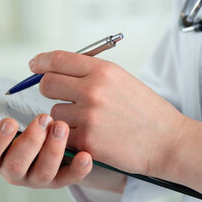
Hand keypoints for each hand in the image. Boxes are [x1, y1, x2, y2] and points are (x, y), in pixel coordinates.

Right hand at [0, 112, 92, 187]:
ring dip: (53, 150)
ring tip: (61, 126)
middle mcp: (13, 170)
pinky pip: (70, 178)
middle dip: (30, 141)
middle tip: (44, 118)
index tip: (7, 121)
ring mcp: (37, 177)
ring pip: (43, 172)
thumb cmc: (18, 127)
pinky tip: (86, 154)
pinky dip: (79, 168)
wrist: (46, 142)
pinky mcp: (61, 178)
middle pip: (17, 164)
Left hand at [32, 51, 186, 177]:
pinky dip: (73, 137)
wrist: (167, 140)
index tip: (34, 64)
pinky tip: (94, 137)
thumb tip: (55, 69)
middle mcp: (93, 90)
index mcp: (103, 70)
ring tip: (91, 121)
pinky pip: (63, 135)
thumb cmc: (146, 110)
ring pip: (53, 113)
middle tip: (61, 96)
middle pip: (47, 84)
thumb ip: (91, 73)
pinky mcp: (87, 141)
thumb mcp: (122, 79)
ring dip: (64, 118)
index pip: (58, 59)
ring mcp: (89, 117)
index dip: (41, 61)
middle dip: (49, 89)